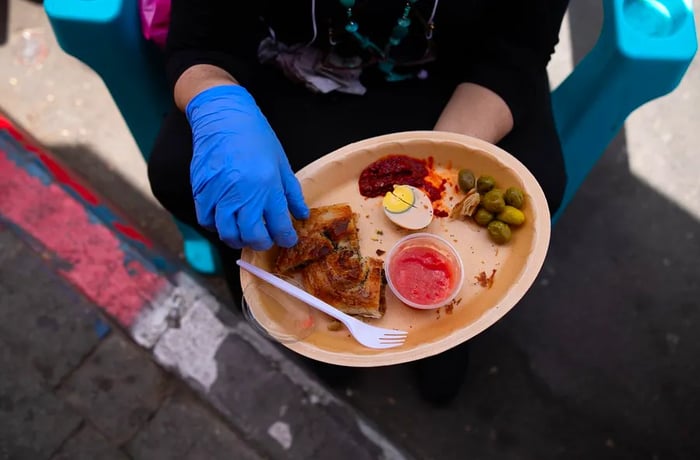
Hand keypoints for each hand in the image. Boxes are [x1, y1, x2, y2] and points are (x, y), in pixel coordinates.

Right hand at [186, 85, 308, 250]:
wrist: (223, 117)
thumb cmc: (256, 137)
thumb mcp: (281, 163)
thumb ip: (291, 193)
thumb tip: (301, 215)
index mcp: (268, 186)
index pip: (279, 226)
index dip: (285, 238)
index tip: (287, 239)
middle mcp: (243, 194)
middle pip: (252, 235)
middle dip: (262, 243)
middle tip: (265, 239)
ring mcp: (220, 194)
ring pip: (227, 233)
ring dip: (238, 239)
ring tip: (245, 233)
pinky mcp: (201, 191)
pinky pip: (207, 221)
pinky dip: (216, 227)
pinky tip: (226, 220)